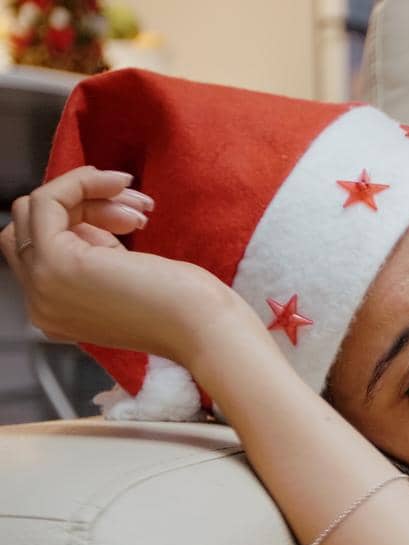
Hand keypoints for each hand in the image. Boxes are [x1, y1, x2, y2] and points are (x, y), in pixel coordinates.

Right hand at [0, 166, 245, 365]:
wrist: (207, 330)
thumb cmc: (189, 308)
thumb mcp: (128, 277)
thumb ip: (95, 255)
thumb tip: (82, 218)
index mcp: (57, 312)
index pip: (41, 249)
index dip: (83, 223)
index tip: (131, 217)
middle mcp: (41, 304)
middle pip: (33, 227)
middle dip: (83, 205)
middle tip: (135, 211)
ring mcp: (42, 285)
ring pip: (35, 211)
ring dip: (87, 193)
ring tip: (139, 206)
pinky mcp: (56, 263)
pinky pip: (47, 201)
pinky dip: (80, 182)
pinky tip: (120, 184)